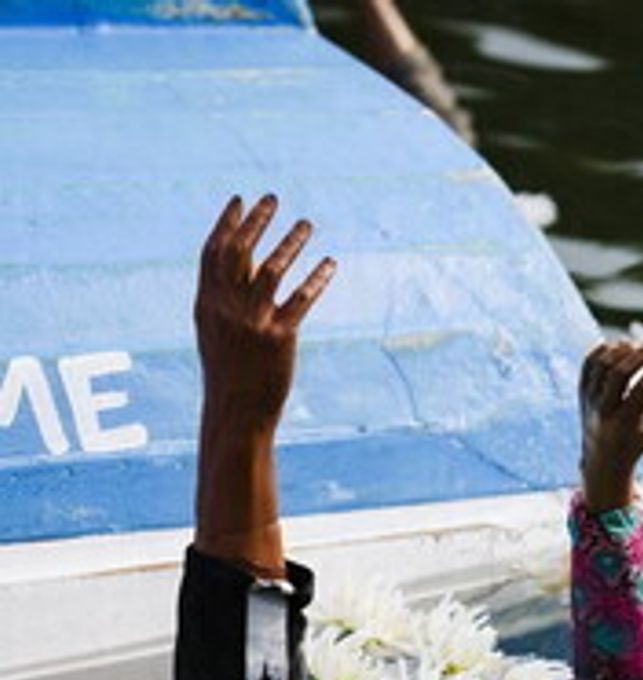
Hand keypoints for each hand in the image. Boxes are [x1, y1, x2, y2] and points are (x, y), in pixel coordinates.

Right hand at [193, 194, 335, 577]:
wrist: (235, 413)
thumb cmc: (229, 371)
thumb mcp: (218, 331)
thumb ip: (229, 296)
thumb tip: (252, 259)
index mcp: (205, 304)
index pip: (213, 253)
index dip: (226, 224)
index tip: (239, 199)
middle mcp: (225, 309)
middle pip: (240, 253)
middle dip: (256, 222)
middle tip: (273, 198)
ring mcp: (251, 323)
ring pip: (271, 270)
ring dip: (290, 242)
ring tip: (307, 223)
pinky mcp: (278, 338)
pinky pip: (300, 300)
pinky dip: (316, 278)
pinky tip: (330, 263)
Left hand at [579, 342, 642, 510]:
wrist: (602, 459)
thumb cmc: (637, 439)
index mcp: (625, 423)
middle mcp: (603, 410)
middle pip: (620, 373)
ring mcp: (589, 399)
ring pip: (603, 364)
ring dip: (624, 349)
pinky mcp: (581, 391)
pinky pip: (589, 363)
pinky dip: (604, 349)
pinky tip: (622, 345)